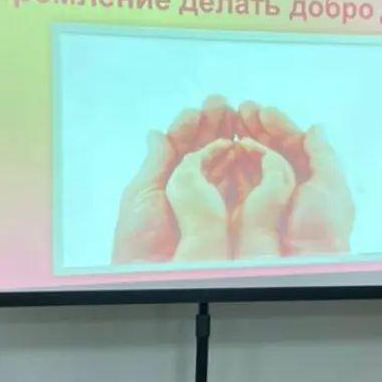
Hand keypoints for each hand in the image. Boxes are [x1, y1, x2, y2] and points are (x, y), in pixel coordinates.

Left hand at [111, 95, 234, 263]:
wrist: (156, 277)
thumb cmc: (140, 244)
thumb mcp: (141, 195)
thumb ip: (155, 162)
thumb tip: (156, 133)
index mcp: (168, 182)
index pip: (181, 147)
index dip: (189, 127)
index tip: (196, 112)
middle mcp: (191, 188)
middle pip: (206, 149)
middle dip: (213, 124)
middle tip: (220, 105)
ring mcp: (211, 199)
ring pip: (223, 160)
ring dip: (228, 136)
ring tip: (233, 116)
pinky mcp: (230, 213)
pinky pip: (237, 182)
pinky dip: (241, 160)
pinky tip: (239, 145)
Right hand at [237, 102, 353, 254]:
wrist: (302, 262)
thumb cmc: (322, 228)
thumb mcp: (331, 186)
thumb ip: (323, 154)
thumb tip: (315, 128)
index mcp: (311, 177)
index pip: (293, 143)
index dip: (278, 125)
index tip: (263, 111)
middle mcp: (289, 183)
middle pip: (271, 147)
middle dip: (257, 126)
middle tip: (242, 109)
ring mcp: (267, 194)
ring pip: (254, 158)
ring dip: (244, 137)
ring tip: (232, 120)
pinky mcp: (247, 206)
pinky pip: (239, 177)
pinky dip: (233, 160)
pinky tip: (228, 146)